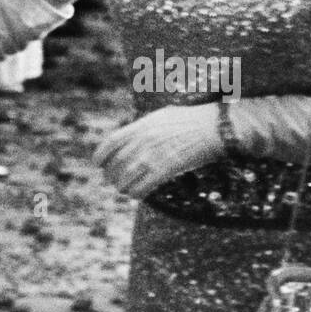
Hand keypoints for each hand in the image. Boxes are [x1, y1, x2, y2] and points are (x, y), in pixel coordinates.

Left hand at [92, 104, 223, 198]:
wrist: (212, 127)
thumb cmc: (189, 121)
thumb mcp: (160, 117)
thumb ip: (143, 127)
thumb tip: (132, 136)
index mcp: (140, 126)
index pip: (110, 143)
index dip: (100, 156)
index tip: (98, 164)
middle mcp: (142, 141)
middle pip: (115, 163)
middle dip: (112, 175)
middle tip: (113, 181)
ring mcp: (152, 155)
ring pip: (125, 178)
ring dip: (122, 186)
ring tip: (124, 189)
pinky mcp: (165, 169)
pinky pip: (142, 187)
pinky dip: (137, 193)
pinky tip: (138, 194)